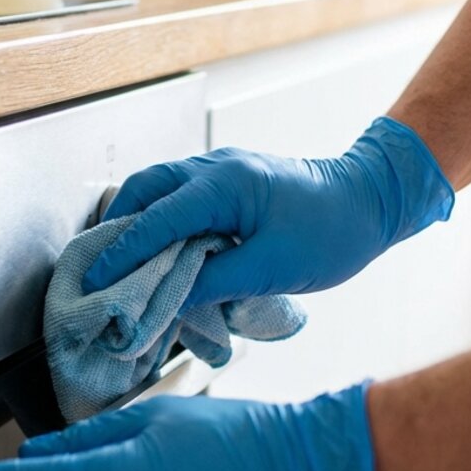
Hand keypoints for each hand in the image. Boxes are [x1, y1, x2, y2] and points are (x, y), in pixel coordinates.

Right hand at [82, 116, 453, 307]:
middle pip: (144, 189)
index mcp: (224, 183)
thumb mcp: (271, 269)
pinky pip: (181, 196)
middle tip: (100, 269)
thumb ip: (212, 283)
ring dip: (137, 222)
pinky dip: (161, 220)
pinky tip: (163, 252)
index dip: (121, 252)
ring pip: (159, 189)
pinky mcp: (231, 181)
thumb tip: (164, 302)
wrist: (374, 199)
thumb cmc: (332, 234)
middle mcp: (214, 167)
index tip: (96, 280)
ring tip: (124, 264)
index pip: (155, 219)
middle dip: (116, 227)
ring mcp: (221, 169)